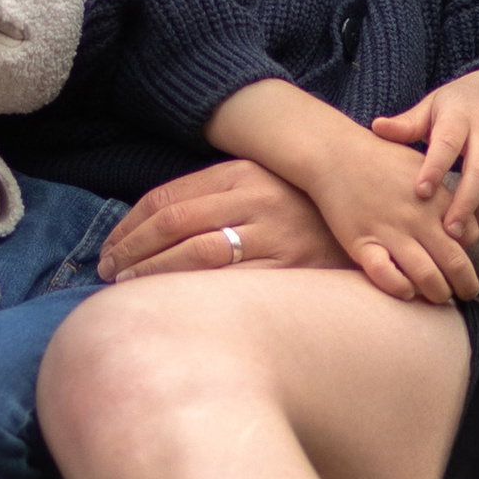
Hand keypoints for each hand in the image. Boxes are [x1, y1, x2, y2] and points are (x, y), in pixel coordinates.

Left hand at [99, 161, 351, 280]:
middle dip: (130, 251)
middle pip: (172, 225)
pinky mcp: (288, 269)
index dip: (128, 227)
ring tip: (127, 288)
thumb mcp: (261, 186)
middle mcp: (254, 200)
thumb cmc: (303, 213)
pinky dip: (190, 293)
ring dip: (151, 274)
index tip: (110, 249)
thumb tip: (152, 225)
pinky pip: (227, 284)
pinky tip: (169, 304)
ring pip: (193, 255)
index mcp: (241, 174)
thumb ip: (216, 196)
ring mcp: (273, 235)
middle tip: (107, 272)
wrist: (371, 229)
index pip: (166, 199)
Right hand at [297, 124, 478, 304]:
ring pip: (426, 275)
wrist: (334, 153)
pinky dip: (400, 288)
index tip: (461, 258)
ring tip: (439, 298)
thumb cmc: (380, 158)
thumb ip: (444, 194)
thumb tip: (462, 223)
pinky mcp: (362, 243)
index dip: (468, 251)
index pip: (469, 236)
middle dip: (466, 284)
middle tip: (467, 293)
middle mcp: (418, 218)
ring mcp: (390, 232)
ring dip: (438, 293)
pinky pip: (386, 275)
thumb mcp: (422, 167)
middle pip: (455, 262)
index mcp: (436, 199)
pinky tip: (405, 291)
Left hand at [373, 68, 478, 242]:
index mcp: (461, 117)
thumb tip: (376, 127)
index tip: (421, 192)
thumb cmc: (459, 105)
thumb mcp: (433, 106)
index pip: (448, 143)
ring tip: (458, 233)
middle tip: (446, 231)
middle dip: (463, 204)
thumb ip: (408, 123)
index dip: (435, 168)